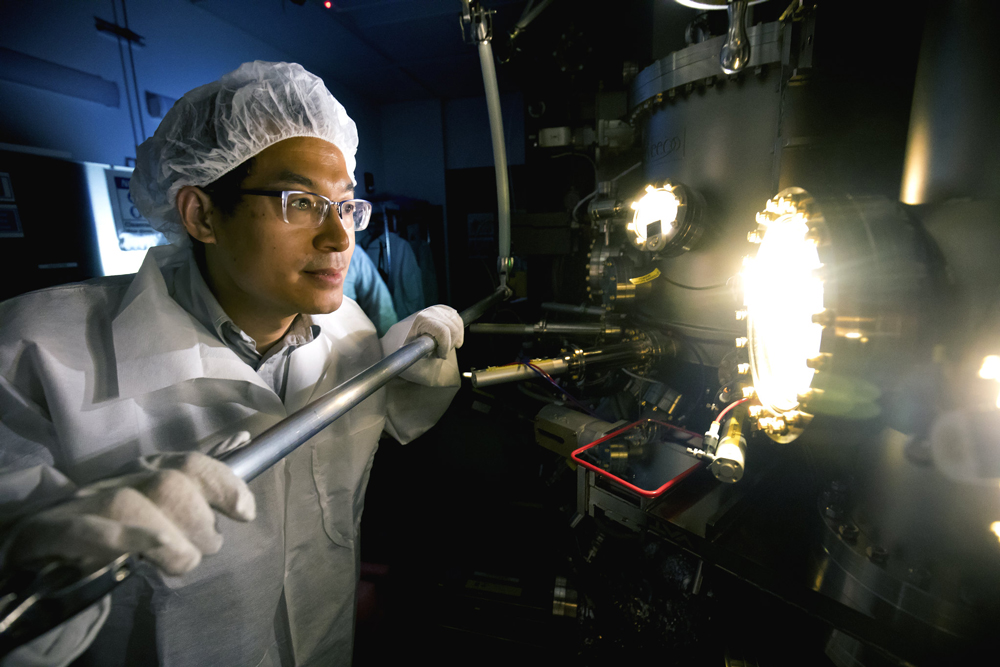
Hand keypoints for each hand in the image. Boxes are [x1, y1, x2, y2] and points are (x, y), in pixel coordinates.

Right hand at [9, 451, 254, 575]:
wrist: (37, 539)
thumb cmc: (110, 528)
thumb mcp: (156, 511)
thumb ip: (193, 506)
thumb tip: (242, 507)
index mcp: (148, 470)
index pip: (191, 463)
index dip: (223, 484)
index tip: (244, 513)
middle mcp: (120, 480)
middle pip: (169, 484)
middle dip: (198, 521)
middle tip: (202, 547)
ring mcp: (86, 503)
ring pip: (134, 504)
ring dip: (170, 540)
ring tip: (181, 560)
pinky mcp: (54, 530)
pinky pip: (91, 530)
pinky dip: (128, 539)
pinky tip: (154, 550)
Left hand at [406, 305, 463, 358]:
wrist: (414, 337)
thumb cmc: (414, 346)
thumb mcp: (417, 350)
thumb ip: (425, 349)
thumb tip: (435, 350)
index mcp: (422, 318)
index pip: (443, 331)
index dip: (445, 346)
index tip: (442, 356)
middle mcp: (432, 310)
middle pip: (453, 329)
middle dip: (450, 344)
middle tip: (442, 353)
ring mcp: (441, 309)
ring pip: (458, 326)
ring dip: (455, 340)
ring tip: (445, 347)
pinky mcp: (447, 310)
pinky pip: (459, 322)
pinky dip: (459, 333)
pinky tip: (453, 340)